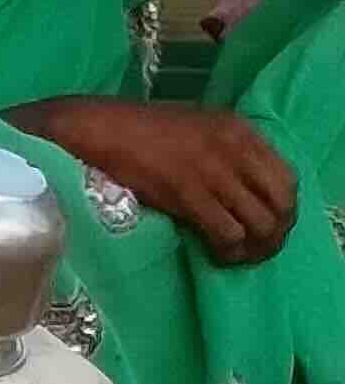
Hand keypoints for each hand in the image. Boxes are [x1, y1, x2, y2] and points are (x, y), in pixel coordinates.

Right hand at [46, 101, 300, 267]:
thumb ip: (226, 150)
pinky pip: (228, 233)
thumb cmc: (137, 130)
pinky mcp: (189, 194)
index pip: (286, 177)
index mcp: (238, 130)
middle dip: (274, 232)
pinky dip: (228, 251)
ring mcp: (213, 172)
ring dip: (252, 247)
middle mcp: (235, 149)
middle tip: (255, 247)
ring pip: (260, 223)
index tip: (267, 223)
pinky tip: (215, 253)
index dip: (282, 208)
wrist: (96, 128)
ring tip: (234, 255)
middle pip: (281, 203)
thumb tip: (242, 185)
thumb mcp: (196, 128)